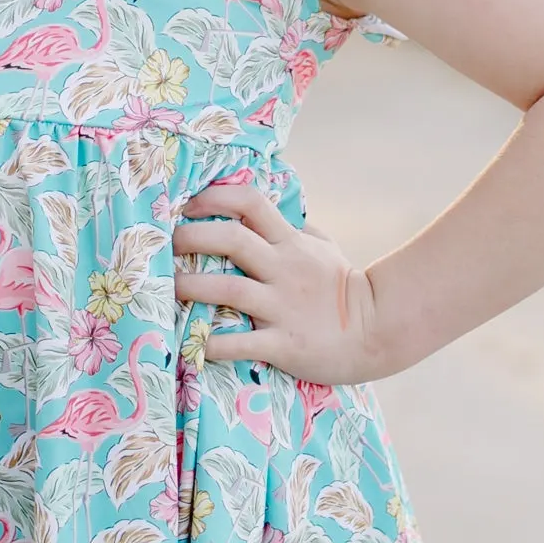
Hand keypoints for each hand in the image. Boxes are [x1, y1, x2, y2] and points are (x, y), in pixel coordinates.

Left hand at [173, 181, 381, 385]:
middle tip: (164, 243)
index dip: (215, 197)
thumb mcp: (324, 248)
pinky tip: (191, 345)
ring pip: (226, 288)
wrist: (379, 331)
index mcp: (291, 243)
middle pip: (231, 239)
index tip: (188, 204)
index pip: (250, 203)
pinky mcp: (283, 343)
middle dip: (191, 237)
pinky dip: (211, 344)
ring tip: (165, 288)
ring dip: (189, 287)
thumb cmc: (346, 288)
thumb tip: (276, 209)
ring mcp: (282, 306)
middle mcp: (283, 269)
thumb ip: (296, 229)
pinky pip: (239, 343)